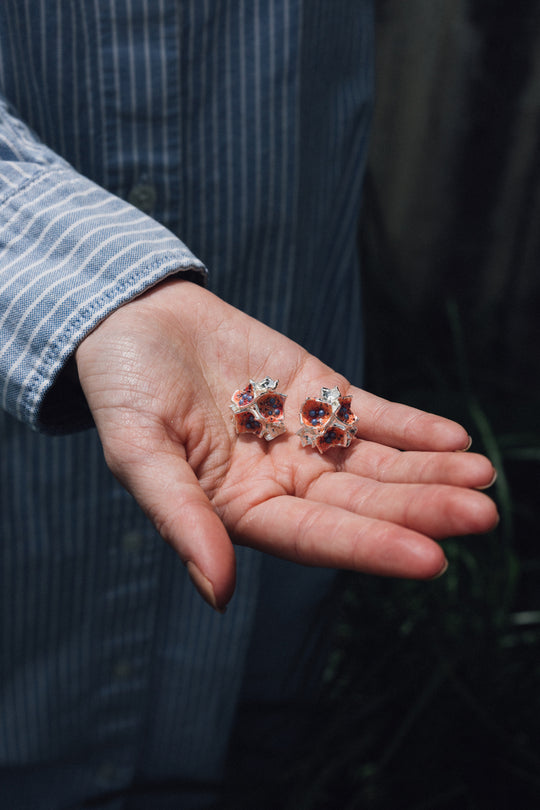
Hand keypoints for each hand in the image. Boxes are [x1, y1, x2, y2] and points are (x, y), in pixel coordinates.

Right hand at [75, 280, 497, 609]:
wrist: (135, 319)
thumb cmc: (123, 388)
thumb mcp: (137, 450)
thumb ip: (178, 515)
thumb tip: (218, 591)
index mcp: (239, 508)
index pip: (314, 537)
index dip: (369, 548)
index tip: (431, 560)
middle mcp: (281, 480)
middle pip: (360, 503)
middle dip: (420, 509)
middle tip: (483, 515)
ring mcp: (305, 436)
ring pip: (375, 462)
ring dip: (428, 471)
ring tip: (482, 475)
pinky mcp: (318, 391)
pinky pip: (371, 413)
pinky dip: (410, 426)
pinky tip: (452, 438)